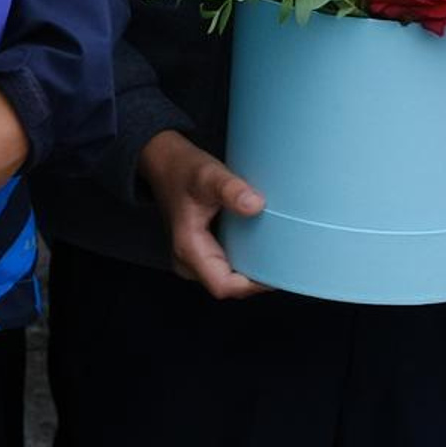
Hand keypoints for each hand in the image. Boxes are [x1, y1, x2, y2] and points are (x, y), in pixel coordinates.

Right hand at [138, 127, 266, 298]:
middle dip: (257, 277)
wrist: (162, 160)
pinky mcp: (200, 252)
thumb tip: (256, 205)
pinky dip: (244, 260)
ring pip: (229, 279)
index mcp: (187, 248)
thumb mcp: (206, 174)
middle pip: (230, 286)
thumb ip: (229, 188)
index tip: (279, 269)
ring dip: (251, 269)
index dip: (254, 284)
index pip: (224, 286)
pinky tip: (257, 245)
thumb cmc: (181, 168)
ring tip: (272, 250)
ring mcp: (193, 258)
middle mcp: (187, 260)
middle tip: (283, 257)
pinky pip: (227, 268)